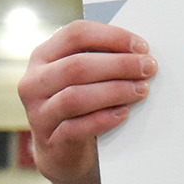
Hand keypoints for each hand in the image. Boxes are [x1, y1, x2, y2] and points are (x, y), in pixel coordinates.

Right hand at [17, 20, 155, 183]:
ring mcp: (38, 112)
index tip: (142, 46)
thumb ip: (102, 59)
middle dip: (119, 65)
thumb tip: (141, 52)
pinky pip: (77, 127)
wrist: (62, 150)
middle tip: (148, 68)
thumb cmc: (80, 102)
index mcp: (43, 55)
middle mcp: (34, 81)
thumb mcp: (83, 76)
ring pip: (75, 97)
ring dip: (114, 91)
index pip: (76, 34)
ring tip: (141, 90)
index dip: (112, 37)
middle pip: (76, 66)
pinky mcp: (48, 139)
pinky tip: (123, 113)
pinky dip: (103, 119)